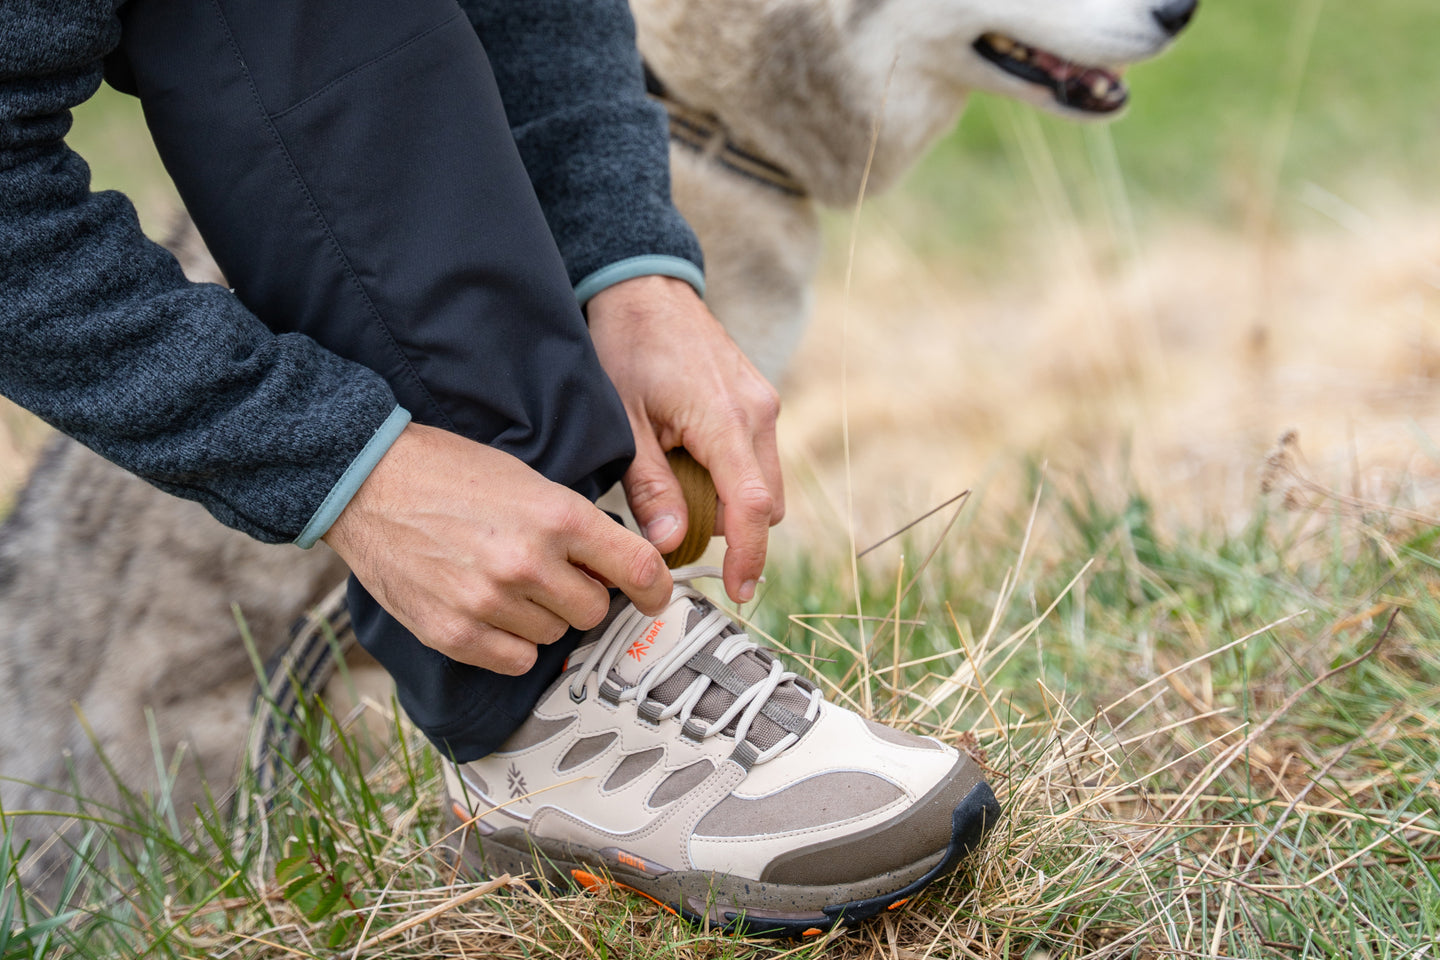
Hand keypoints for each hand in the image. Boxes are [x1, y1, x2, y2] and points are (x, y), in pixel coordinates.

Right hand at [322, 423, 671, 674]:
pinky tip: (489, 609)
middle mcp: (529, 562)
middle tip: (551, 573)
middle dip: (581, 594)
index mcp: (557, 516)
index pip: (637, 568)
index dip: (655, 587)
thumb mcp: (529, 480)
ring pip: (555, 635)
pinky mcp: (455, 632)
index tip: (653, 594)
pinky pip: (516, 660)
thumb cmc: (449, 473)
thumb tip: (618, 571)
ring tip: (505, 581)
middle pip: (595, 609)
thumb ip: (576, 526)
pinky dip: (510, 643)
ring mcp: (490, 601)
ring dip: (542, 616)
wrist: (368, 482)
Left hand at [587, 275, 783, 602]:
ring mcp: (763, 403)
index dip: (748, 556)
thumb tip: (668, 545)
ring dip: (731, 505)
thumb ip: (649, 486)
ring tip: (676, 497)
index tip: (737, 592)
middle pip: (766, 503)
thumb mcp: (624, 421)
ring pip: (764, 483)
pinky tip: (688, 469)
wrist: (645, 288)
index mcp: (724, 418)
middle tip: (679, 539)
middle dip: (734, 533)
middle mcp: (758, 412)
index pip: (752, 507)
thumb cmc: (626, 347)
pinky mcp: (758, 399)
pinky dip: (731, 479)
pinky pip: (756, 459)